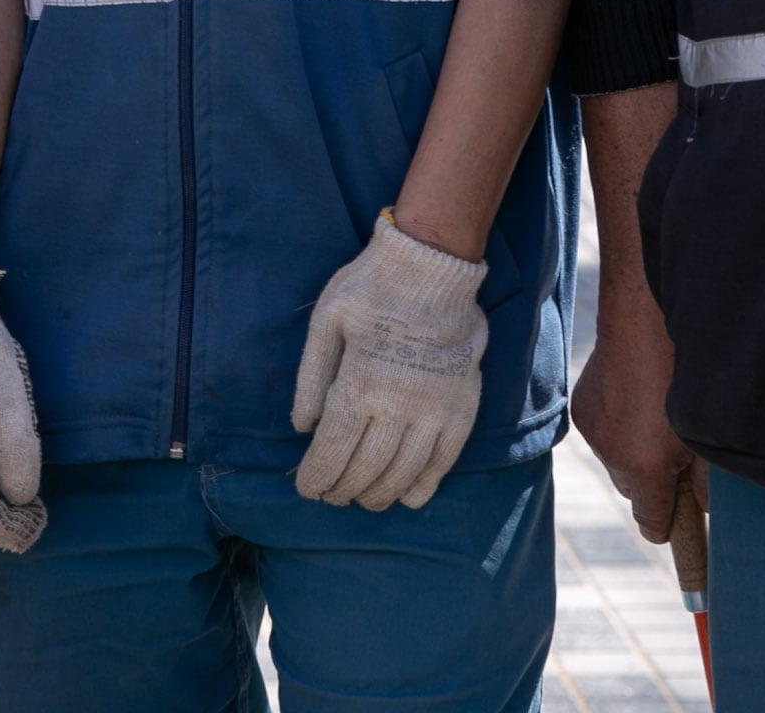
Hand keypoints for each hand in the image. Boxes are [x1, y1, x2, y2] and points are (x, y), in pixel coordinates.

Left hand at [291, 215, 489, 511]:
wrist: (433, 265)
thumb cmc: (372, 288)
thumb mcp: (326, 320)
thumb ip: (311, 376)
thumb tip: (302, 428)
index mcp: (359, 384)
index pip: (334, 451)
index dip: (318, 477)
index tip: (308, 488)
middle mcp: (398, 406)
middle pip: (366, 468)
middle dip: (343, 490)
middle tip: (332, 497)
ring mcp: (434, 410)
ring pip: (404, 472)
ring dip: (379, 494)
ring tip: (363, 500)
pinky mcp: (461, 407)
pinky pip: (445, 459)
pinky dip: (425, 484)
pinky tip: (408, 496)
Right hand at [572, 298, 700, 541]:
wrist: (645, 318)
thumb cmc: (685, 374)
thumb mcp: (708, 434)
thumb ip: (706, 481)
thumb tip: (703, 508)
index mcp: (643, 469)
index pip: (651, 525)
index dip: (668, 526)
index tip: (680, 522)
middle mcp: (611, 455)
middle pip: (633, 491)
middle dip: (652, 481)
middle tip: (678, 452)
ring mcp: (592, 431)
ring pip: (616, 460)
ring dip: (634, 449)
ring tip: (656, 412)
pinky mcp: (581, 408)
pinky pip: (603, 431)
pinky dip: (618, 424)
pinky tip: (637, 394)